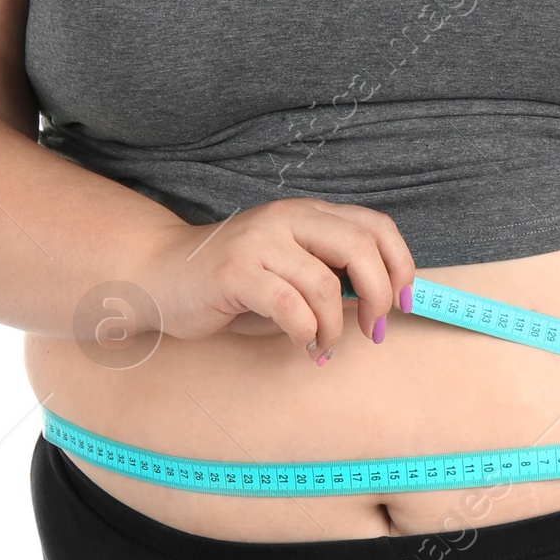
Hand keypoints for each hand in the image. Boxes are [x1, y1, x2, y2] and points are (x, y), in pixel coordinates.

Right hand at [132, 197, 414, 362]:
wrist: (156, 274)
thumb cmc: (228, 283)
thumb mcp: (287, 272)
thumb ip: (329, 279)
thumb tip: (377, 305)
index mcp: (306, 213)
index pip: (375, 226)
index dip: (401, 265)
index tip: (403, 303)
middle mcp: (286, 218)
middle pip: (361, 248)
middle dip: (379, 296)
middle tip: (373, 329)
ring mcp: (260, 242)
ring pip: (325, 285)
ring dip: (335, 327)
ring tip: (323, 345)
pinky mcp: (235, 271)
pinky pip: (291, 306)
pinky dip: (306, 333)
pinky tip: (302, 345)